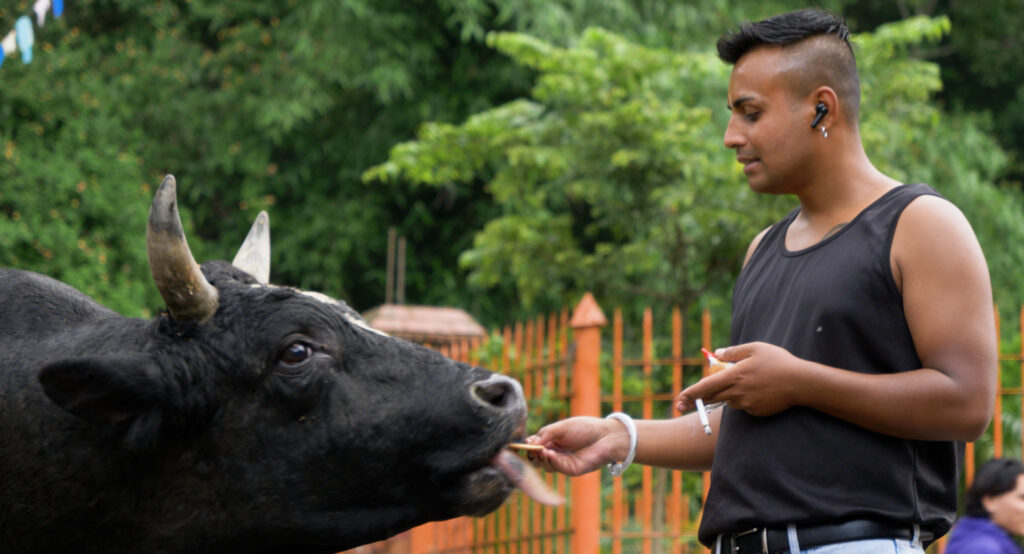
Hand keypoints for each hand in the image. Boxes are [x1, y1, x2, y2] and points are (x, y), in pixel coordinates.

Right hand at [524, 416, 629, 475]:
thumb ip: (545, 433)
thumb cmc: (585, 428)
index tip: (524, 443)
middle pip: (537, 459)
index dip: (528, 446)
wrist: (605, 436)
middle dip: (532, 454)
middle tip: (531, 448)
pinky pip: (556, 468)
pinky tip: (549, 453)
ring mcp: (563, 463)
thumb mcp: (561, 427)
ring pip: (544, 466)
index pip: (535, 446)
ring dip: (540, 458)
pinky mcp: (571, 470)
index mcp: (552, 442)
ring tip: (542, 450)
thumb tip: (529, 442)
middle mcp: (556, 453)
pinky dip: (550, 461)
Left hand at [675, 342, 804, 416]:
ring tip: (748, 382)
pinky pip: (743, 406)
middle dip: (698, 400)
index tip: (678, 398)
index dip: (690, 393)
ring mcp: (747, 403)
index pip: (706, 386)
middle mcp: (738, 391)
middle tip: (684, 403)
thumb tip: (716, 353)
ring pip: (728, 401)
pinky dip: (744, 399)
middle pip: (712, 397)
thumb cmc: (778, 361)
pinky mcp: (755, 411)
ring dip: (728, 394)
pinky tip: (758, 390)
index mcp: (735, 375)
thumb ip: (733, 352)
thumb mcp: (755, 348)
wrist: (801, 382)